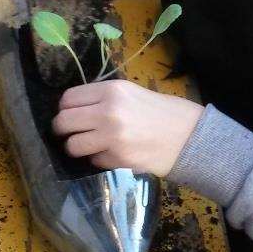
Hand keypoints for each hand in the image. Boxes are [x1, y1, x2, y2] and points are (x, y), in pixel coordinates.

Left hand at [51, 80, 203, 176]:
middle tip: (70, 133)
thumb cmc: (163, 111)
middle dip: (63, 130)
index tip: (70, 114)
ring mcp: (111, 138)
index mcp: (112, 90)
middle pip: (63, 122)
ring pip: (72, 146)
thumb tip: (73, 109)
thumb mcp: (132, 92)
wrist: (189, 136)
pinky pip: (93, 161)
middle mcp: (108, 112)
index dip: (66, 108)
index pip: (68, 99)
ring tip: (89, 146)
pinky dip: (98, 159)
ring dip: (77, 148)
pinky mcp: (117, 159)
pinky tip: (112, 154)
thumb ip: (103, 97)